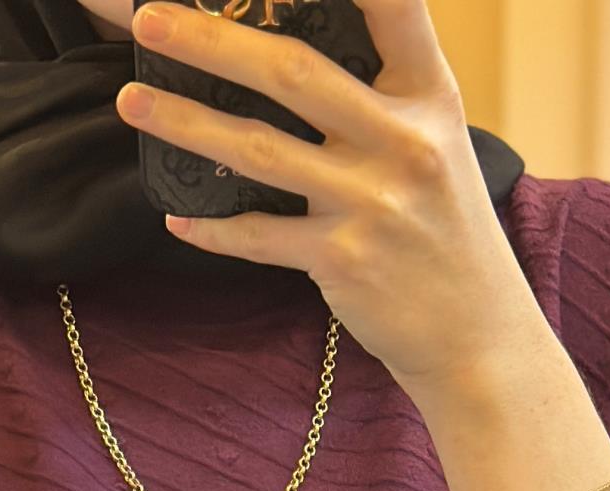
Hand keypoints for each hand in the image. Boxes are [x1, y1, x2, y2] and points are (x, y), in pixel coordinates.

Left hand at [119, 0, 545, 395]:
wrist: (476, 337)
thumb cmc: (446, 232)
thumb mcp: (438, 144)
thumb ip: (384, 93)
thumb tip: (291, 57)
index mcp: (430, 95)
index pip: (391, 5)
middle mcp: (403, 141)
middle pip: (292, 70)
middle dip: (210, 40)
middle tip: (149, 20)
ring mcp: (371, 202)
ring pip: (259, 149)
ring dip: (185, 123)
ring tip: (132, 101)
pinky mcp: (343, 261)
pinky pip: (259, 236)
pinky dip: (213, 226)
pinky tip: (176, 215)